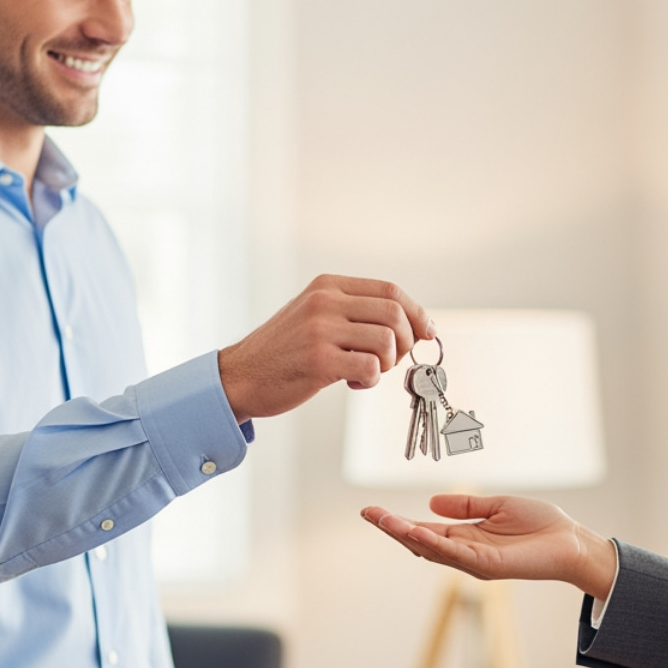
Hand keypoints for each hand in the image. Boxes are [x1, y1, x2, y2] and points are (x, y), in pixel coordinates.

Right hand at [218, 274, 433, 420]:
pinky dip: (372, 379)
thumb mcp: (315, 316)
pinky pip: (371, 366)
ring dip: (388, 363)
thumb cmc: (284, 351)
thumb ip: (356, 313)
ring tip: (367, 371)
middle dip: (406, 340)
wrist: (240, 376)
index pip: (390, 290)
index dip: (416, 312)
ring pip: (386, 340)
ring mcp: (321, 329)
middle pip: (394, 312)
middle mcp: (325, 301)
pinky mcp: (319, 360)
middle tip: (391, 360)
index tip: (426, 332)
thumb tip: (414, 325)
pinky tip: (354, 381)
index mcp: (327, 285)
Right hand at [361, 494, 616, 600]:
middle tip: (368, 513)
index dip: (398, 522)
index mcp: (466, 538)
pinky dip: (433, 543)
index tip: (373, 511)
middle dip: (392, 528)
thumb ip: (465, 506)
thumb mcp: (497, 506)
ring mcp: (474, 563)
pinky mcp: (487, 567)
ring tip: (382, 519)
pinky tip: (415, 530)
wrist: (571, 541)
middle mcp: (465, 553)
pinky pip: (454, 554)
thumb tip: (431, 503)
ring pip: (431, 549)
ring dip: (405, 534)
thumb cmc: (541, 525)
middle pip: (420, 542)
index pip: (424, 530)